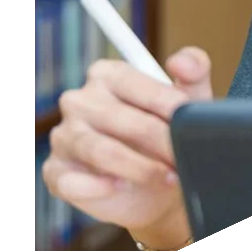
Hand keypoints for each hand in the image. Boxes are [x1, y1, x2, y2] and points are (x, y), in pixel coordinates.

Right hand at [42, 47, 213, 245]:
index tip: (190, 122)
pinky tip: (121, 187)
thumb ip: (194, 70)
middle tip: (185, 158)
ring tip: (169, 177)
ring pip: (101, 151)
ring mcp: (64, 136)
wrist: (158, 189)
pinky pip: (73, 181)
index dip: (168, 105)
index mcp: (108, 75)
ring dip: (141, 168)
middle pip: (122, 119)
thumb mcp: (190, 99)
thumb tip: (180, 61)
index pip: (135, 84)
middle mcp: (80, 101)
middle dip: (161, 142)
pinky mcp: (58, 172)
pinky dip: (100, 187)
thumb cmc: (168, 134)